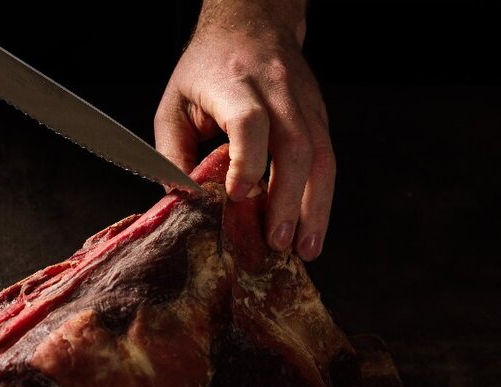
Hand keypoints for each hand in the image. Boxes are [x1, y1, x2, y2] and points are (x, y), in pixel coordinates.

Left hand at [155, 0, 334, 260]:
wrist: (252, 24)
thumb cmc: (208, 67)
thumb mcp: (174, 103)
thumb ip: (173, 153)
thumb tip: (181, 201)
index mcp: (235, 85)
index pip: (249, 122)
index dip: (247, 160)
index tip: (238, 195)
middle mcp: (278, 92)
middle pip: (296, 146)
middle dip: (289, 200)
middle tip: (277, 240)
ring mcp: (305, 104)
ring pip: (322, 158)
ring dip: (316, 209)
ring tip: (306, 249)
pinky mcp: (319, 117)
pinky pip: (327, 160)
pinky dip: (321, 199)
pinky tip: (312, 228)